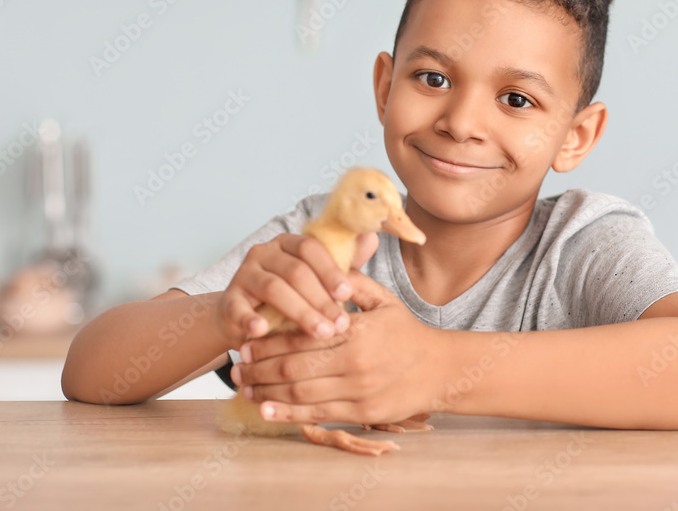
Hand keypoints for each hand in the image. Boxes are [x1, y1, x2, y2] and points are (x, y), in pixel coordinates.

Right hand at [212, 231, 378, 348]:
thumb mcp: (318, 280)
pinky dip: (250, 318)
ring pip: (274, 288)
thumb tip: (373, 235)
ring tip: (319, 332)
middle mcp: (264, 252)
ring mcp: (244, 274)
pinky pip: (239, 307)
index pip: (311, 248)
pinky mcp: (228, 299)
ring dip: (299, 312)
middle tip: (339, 324)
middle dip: (320, 299)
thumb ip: (344, 261)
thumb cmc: (291, 297)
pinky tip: (263, 330)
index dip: (330, 270)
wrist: (246, 317)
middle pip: (295, 270)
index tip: (348, 294)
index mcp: (289, 243)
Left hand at [231, 268, 444, 425]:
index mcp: (355, 331)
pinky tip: (266, 411)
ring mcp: (358, 391)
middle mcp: (354, 363)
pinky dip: (287, 414)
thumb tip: (322, 262)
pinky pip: (317, 415)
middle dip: (259, 369)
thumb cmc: (407, 333)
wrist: (440, 369)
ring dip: (266, 393)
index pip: (301, 336)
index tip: (247, 341)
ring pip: (300, 394)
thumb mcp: (383, 300)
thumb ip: (351, 283)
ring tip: (244, 389)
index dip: (268, 342)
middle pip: (293, 368)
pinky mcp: (362, 413)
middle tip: (236, 367)